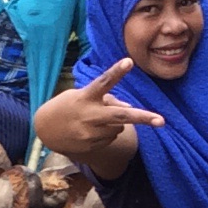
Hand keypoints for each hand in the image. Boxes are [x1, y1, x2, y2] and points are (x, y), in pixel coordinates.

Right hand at [34, 58, 163, 156]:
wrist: (46, 130)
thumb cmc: (68, 106)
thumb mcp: (82, 96)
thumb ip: (106, 99)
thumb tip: (128, 108)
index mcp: (86, 97)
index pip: (104, 82)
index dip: (117, 72)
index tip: (129, 61)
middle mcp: (90, 116)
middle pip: (121, 116)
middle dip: (143, 118)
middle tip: (161, 121)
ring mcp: (91, 133)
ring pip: (119, 127)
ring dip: (115, 122)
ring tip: (96, 119)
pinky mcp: (92, 145)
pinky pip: (111, 137)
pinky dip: (107, 133)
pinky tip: (92, 130)